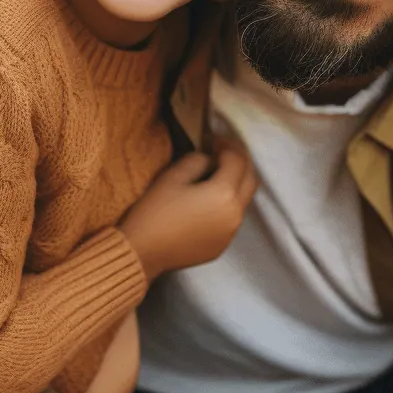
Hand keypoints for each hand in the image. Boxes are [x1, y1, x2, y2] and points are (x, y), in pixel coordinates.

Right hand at [120, 138, 257, 281]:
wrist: (142, 252)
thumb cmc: (156, 211)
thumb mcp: (174, 176)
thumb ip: (198, 160)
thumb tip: (210, 160)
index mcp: (225, 193)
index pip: (238, 160)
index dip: (227, 145)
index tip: (212, 140)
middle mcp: (235, 213)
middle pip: (250, 179)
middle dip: (240, 161)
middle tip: (222, 152)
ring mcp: (231, 232)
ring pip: (245, 200)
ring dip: (237, 182)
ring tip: (218, 173)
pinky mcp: (223, 245)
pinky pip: (233, 217)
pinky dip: (229, 203)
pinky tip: (210, 200)